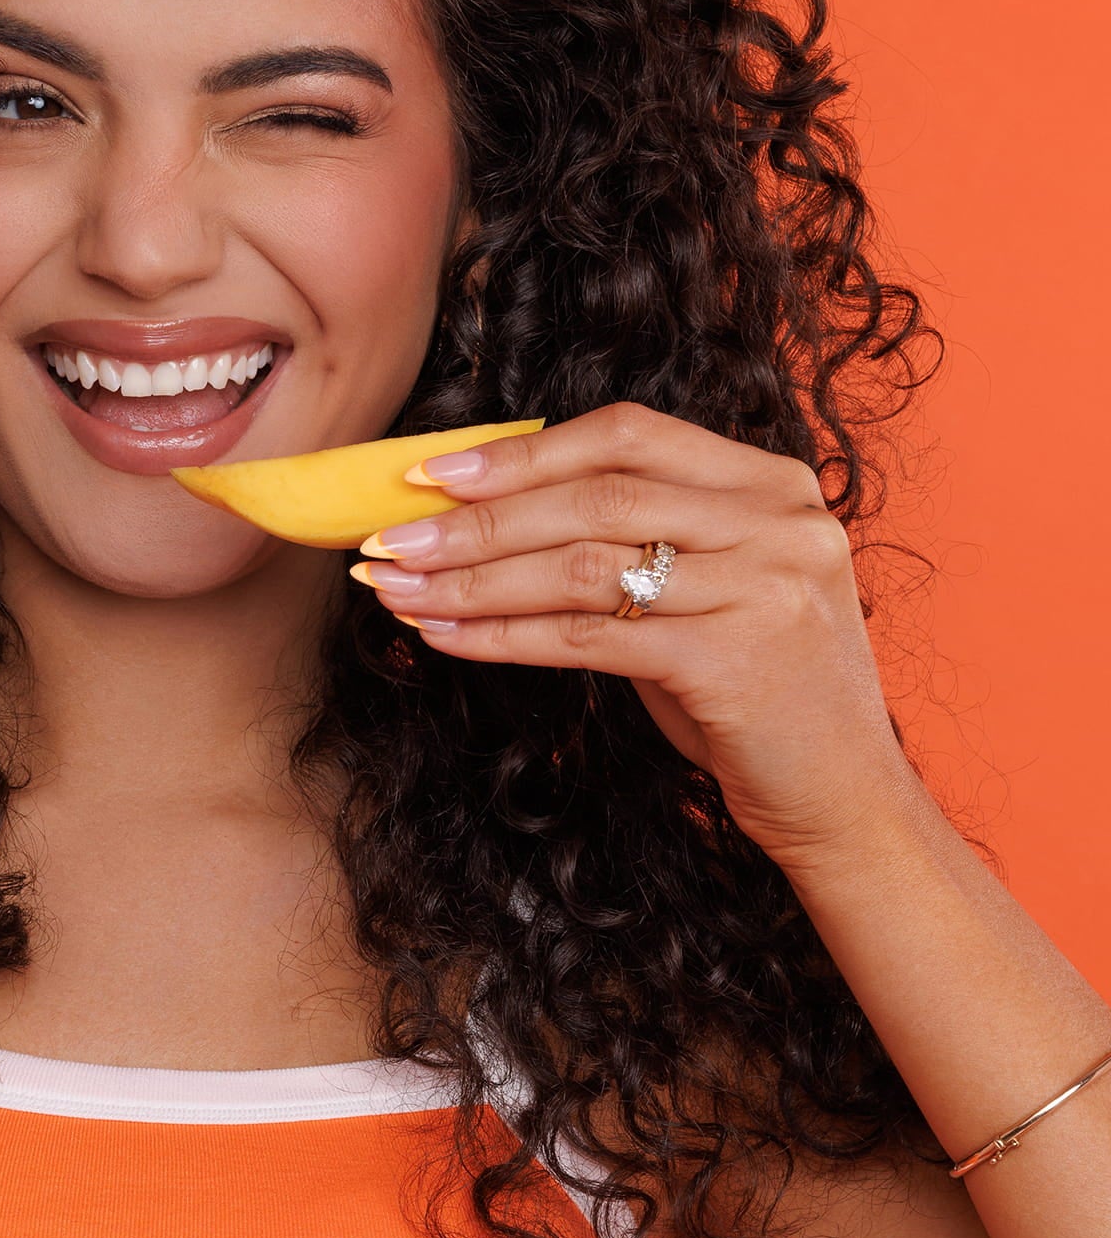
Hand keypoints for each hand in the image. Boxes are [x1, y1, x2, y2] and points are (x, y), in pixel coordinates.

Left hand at [350, 402, 917, 870]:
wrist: (848, 801)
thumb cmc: (753, 685)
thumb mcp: (707, 583)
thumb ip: (630, 530)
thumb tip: (481, 500)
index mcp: (771, 481)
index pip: (625, 435)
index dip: (521, 450)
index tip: (431, 471)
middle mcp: (778, 520)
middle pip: (592, 496)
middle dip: (475, 517)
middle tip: (390, 535)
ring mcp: (765, 587)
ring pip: (580, 565)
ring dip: (472, 578)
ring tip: (397, 588)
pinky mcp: (736, 661)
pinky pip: (588, 637)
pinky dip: (505, 634)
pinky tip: (448, 636)